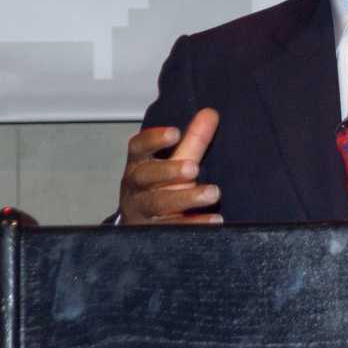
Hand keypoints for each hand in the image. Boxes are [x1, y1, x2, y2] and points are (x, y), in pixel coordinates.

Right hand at [118, 107, 222, 224]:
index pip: (138, 148)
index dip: (153, 139)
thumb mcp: (175, 163)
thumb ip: (193, 140)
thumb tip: (210, 113)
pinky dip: (193, 225)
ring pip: (158, 204)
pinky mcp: (153, 234)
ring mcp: (141, 213)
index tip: (174, 132)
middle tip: (194, 168)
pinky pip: (171, 230)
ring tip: (212, 193)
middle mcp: (135, 188)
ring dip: (185, 198)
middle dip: (168, 171)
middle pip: (145, 177)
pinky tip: (213, 220)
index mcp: (138, 165)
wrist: (142, 229)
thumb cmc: (159, 188)